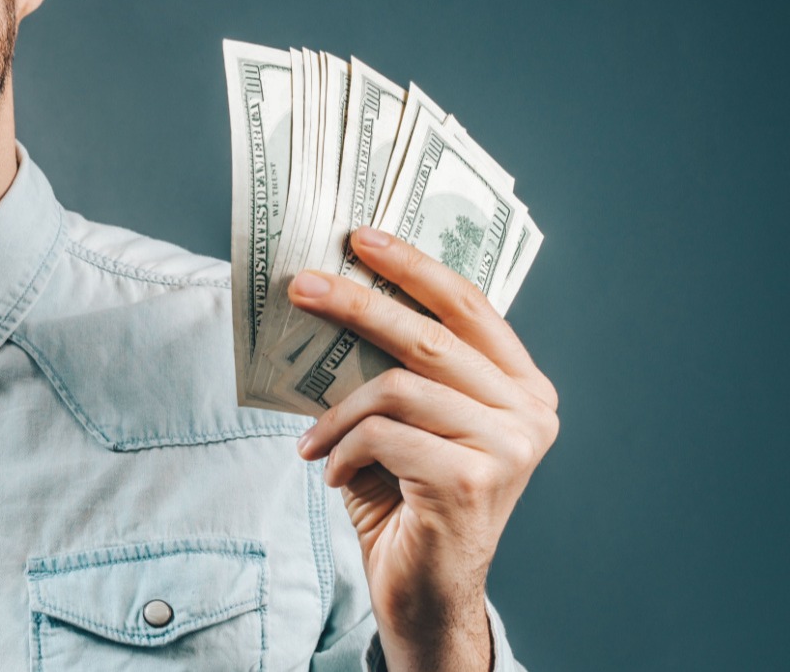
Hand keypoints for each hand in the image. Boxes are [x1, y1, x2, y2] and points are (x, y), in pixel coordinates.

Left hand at [287, 226, 557, 671]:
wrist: (421, 592)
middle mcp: (530, 413)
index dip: (413, 266)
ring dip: (338, 413)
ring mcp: (509, 447)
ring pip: (398, 387)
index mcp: (522, 388)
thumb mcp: (402, 424)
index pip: (470, 306)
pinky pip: (383, 435)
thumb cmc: (406, 501)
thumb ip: (392, 369)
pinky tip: (333, 476)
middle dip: (357, 304)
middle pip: (429, 336)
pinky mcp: (472, 479)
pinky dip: (344, 450)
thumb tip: (331, 297)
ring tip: (314, 442)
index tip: (360, 238)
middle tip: (301, 286)